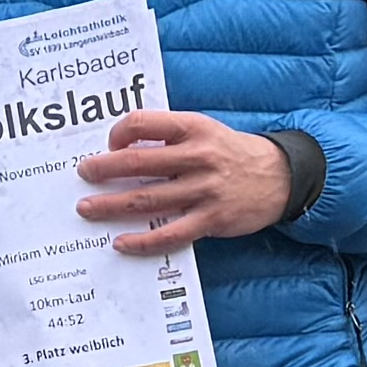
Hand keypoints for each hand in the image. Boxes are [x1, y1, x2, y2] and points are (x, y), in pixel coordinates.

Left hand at [77, 109, 295, 255]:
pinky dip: (143, 241)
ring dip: (112, 205)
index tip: (109, 145)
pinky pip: (170, 233)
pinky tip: (122, 243)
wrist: (282, 176)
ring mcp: (204, 190)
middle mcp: (197, 157)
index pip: (142, 123)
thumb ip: (169, 135)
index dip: (118, 133)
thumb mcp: (205, 130)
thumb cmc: (232, 152)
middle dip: (104, 169)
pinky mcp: (211, 219)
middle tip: (84, 175)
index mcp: (192, 128)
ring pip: (147, 199)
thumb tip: (122, 147)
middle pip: (138, 162)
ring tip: (88, 209)